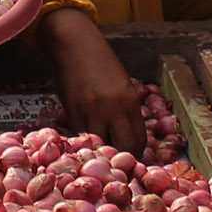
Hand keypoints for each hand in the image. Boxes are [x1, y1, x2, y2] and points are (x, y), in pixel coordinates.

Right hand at [37, 6, 143, 154]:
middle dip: (120, 161)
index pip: (138, 140)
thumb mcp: (121, 86)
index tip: (129, 160)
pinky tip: (81, 142)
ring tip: (96, 156)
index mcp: (131, 102)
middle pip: (123, 148)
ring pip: (98, 145)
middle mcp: (114, 108)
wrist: (76, 45)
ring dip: (98, 152)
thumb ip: (124, 111)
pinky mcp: (72, 110)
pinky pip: (79, 135)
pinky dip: (81, 142)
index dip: (135, 155)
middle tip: (114, 166)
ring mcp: (92, 110)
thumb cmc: (101, 64)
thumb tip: (125, 137)